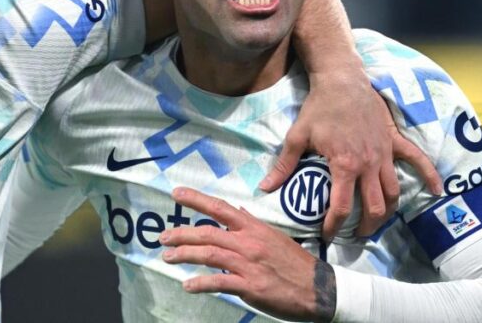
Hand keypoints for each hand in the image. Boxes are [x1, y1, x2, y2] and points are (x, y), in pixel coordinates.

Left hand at [160, 187, 336, 321]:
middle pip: (207, 232)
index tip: (176, 193)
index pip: (221, 208)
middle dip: (181, 234)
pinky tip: (187, 285)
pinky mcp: (250, 286)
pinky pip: (219, 282)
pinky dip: (200, 283)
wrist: (318, 288)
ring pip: (209, 254)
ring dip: (184, 255)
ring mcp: (248, 264)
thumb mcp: (275, 237)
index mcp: (254, 228)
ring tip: (167, 258)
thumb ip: (253, 224)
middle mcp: (248, 242)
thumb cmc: (295, 263)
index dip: (197, 199)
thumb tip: (239, 210)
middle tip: (163, 237)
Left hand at [260, 73, 441, 239]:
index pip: (342, 207)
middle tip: (355, 235)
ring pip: (394, 192)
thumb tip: (265, 187)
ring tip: (378, 222)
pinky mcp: (395, 141)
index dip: (334, 226)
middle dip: (365, 227)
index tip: (327, 235)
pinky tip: (437, 191)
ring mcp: (385, 154)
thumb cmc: (318, 108)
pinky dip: (429, 176)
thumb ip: (284, 165)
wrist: (342, 80)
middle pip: (374, 207)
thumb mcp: (297, 137)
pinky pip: (418, 160)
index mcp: (345, 166)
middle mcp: (369, 164)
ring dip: (388, 212)